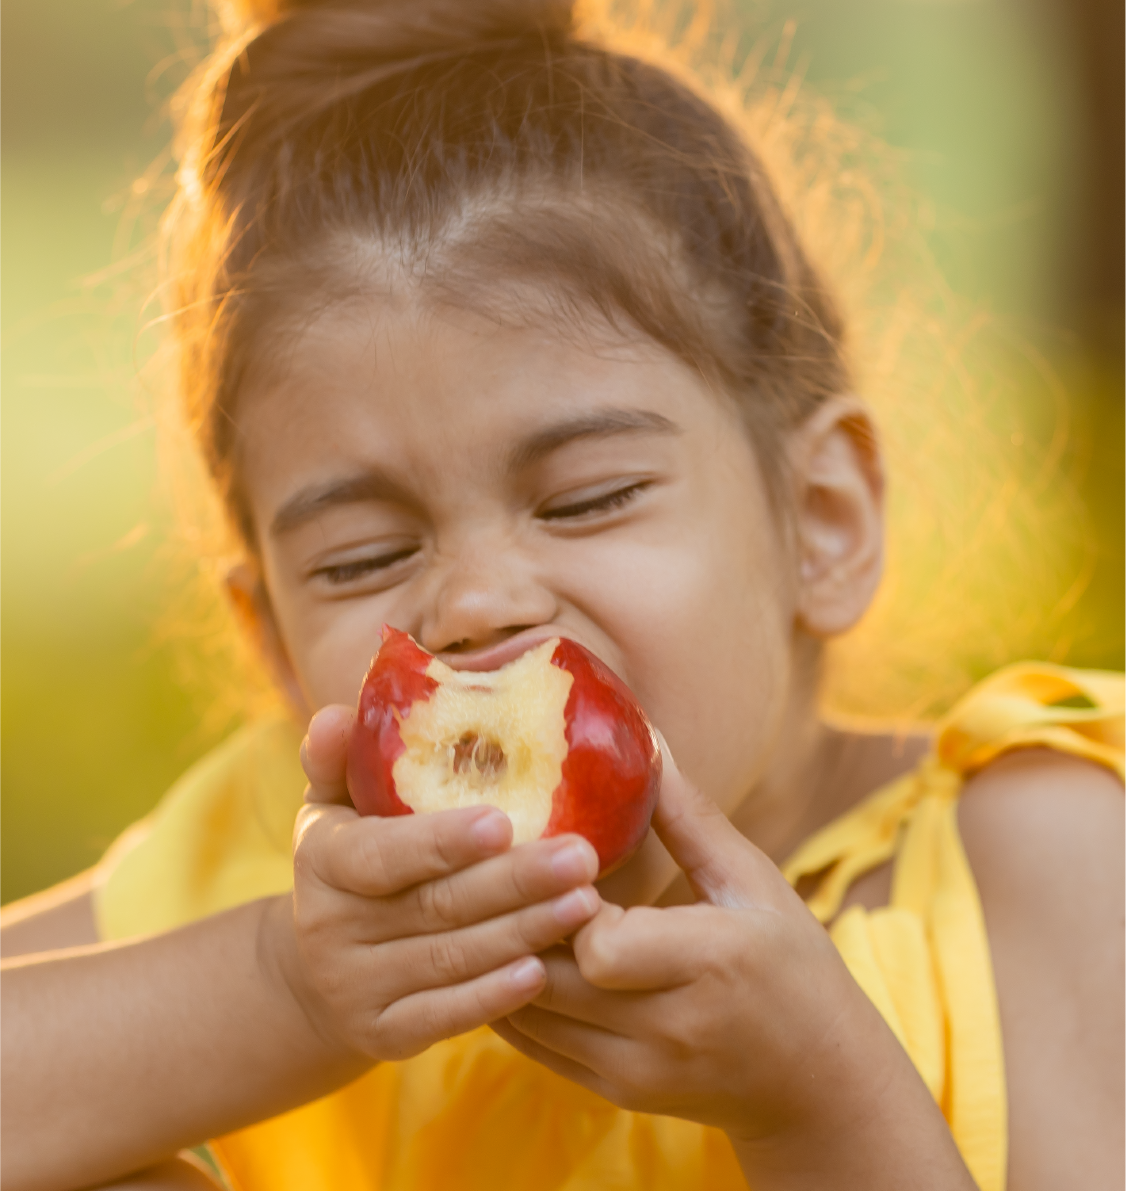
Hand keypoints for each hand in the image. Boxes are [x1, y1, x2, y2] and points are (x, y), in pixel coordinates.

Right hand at [270, 705, 601, 1061]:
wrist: (316, 969)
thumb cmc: (353, 857)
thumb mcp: (334, 804)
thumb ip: (338, 758)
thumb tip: (337, 714)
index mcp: (321, 859)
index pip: (381, 853)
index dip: (440, 842)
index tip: (504, 822)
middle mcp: (329, 928)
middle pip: (435, 907)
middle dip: (514, 883)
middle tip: (583, 857)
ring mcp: (355, 988)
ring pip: (450, 961)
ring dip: (524, 932)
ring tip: (589, 903)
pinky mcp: (382, 1036)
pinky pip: (445, 1017)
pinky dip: (495, 996)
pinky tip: (545, 970)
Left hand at [495, 751, 974, 1186]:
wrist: (818, 1084)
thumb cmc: (793, 964)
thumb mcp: (753, 880)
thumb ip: (689, 816)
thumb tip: (646, 736)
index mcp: (712, 962)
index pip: (599, 945)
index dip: (564, 902)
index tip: (556, 859)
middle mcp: (670, 1027)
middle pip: (549, 976)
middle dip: (513, 919)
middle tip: (490, 866)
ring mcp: (637, 1070)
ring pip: (528, 1013)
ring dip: (498, 955)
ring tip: (484, 900)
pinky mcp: (616, 1093)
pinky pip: (535, 1046)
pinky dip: (509, 995)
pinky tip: (499, 950)